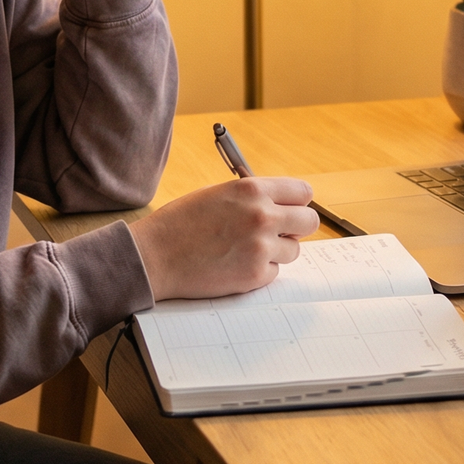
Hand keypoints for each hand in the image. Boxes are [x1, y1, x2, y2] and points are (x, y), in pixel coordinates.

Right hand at [130, 178, 320, 300]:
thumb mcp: (218, 194)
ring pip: (294, 250)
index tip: (290, 210)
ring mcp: (261, 247)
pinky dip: (260, 271)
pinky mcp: (255, 275)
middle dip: (297, 227)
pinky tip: (235, 264)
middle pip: (310, 221)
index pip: (303, 192)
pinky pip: (275, 272)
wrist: (154, 256)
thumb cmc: (180, 223)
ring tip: (245, 250)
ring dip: (276, 251)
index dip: (297, 202)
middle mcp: (262, 215)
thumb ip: (252, 197)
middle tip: (278, 233)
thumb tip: (281, 206)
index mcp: (252, 189)